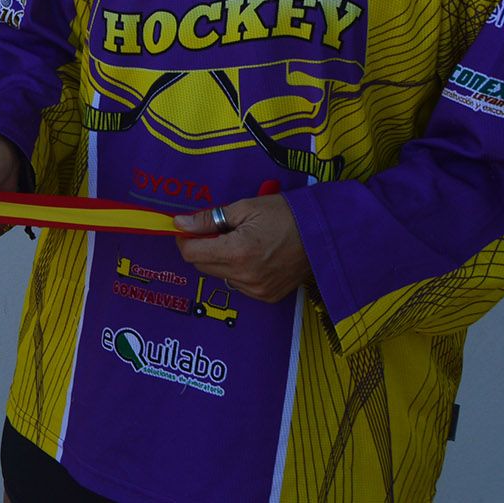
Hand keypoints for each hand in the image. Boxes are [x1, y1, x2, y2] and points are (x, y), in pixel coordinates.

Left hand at [174, 194, 311, 303]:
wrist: (324, 233)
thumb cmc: (285, 214)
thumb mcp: (244, 208)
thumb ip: (208, 219)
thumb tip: (179, 223)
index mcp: (237, 252)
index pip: (191, 254)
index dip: (186, 239)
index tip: (189, 228)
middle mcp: (245, 277)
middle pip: (203, 266)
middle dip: (203, 248)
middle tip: (219, 231)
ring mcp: (258, 290)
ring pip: (221, 275)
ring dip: (221, 260)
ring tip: (242, 242)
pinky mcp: (268, 296)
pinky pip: (239, 285)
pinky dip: (238, 271)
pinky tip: (254, 256)